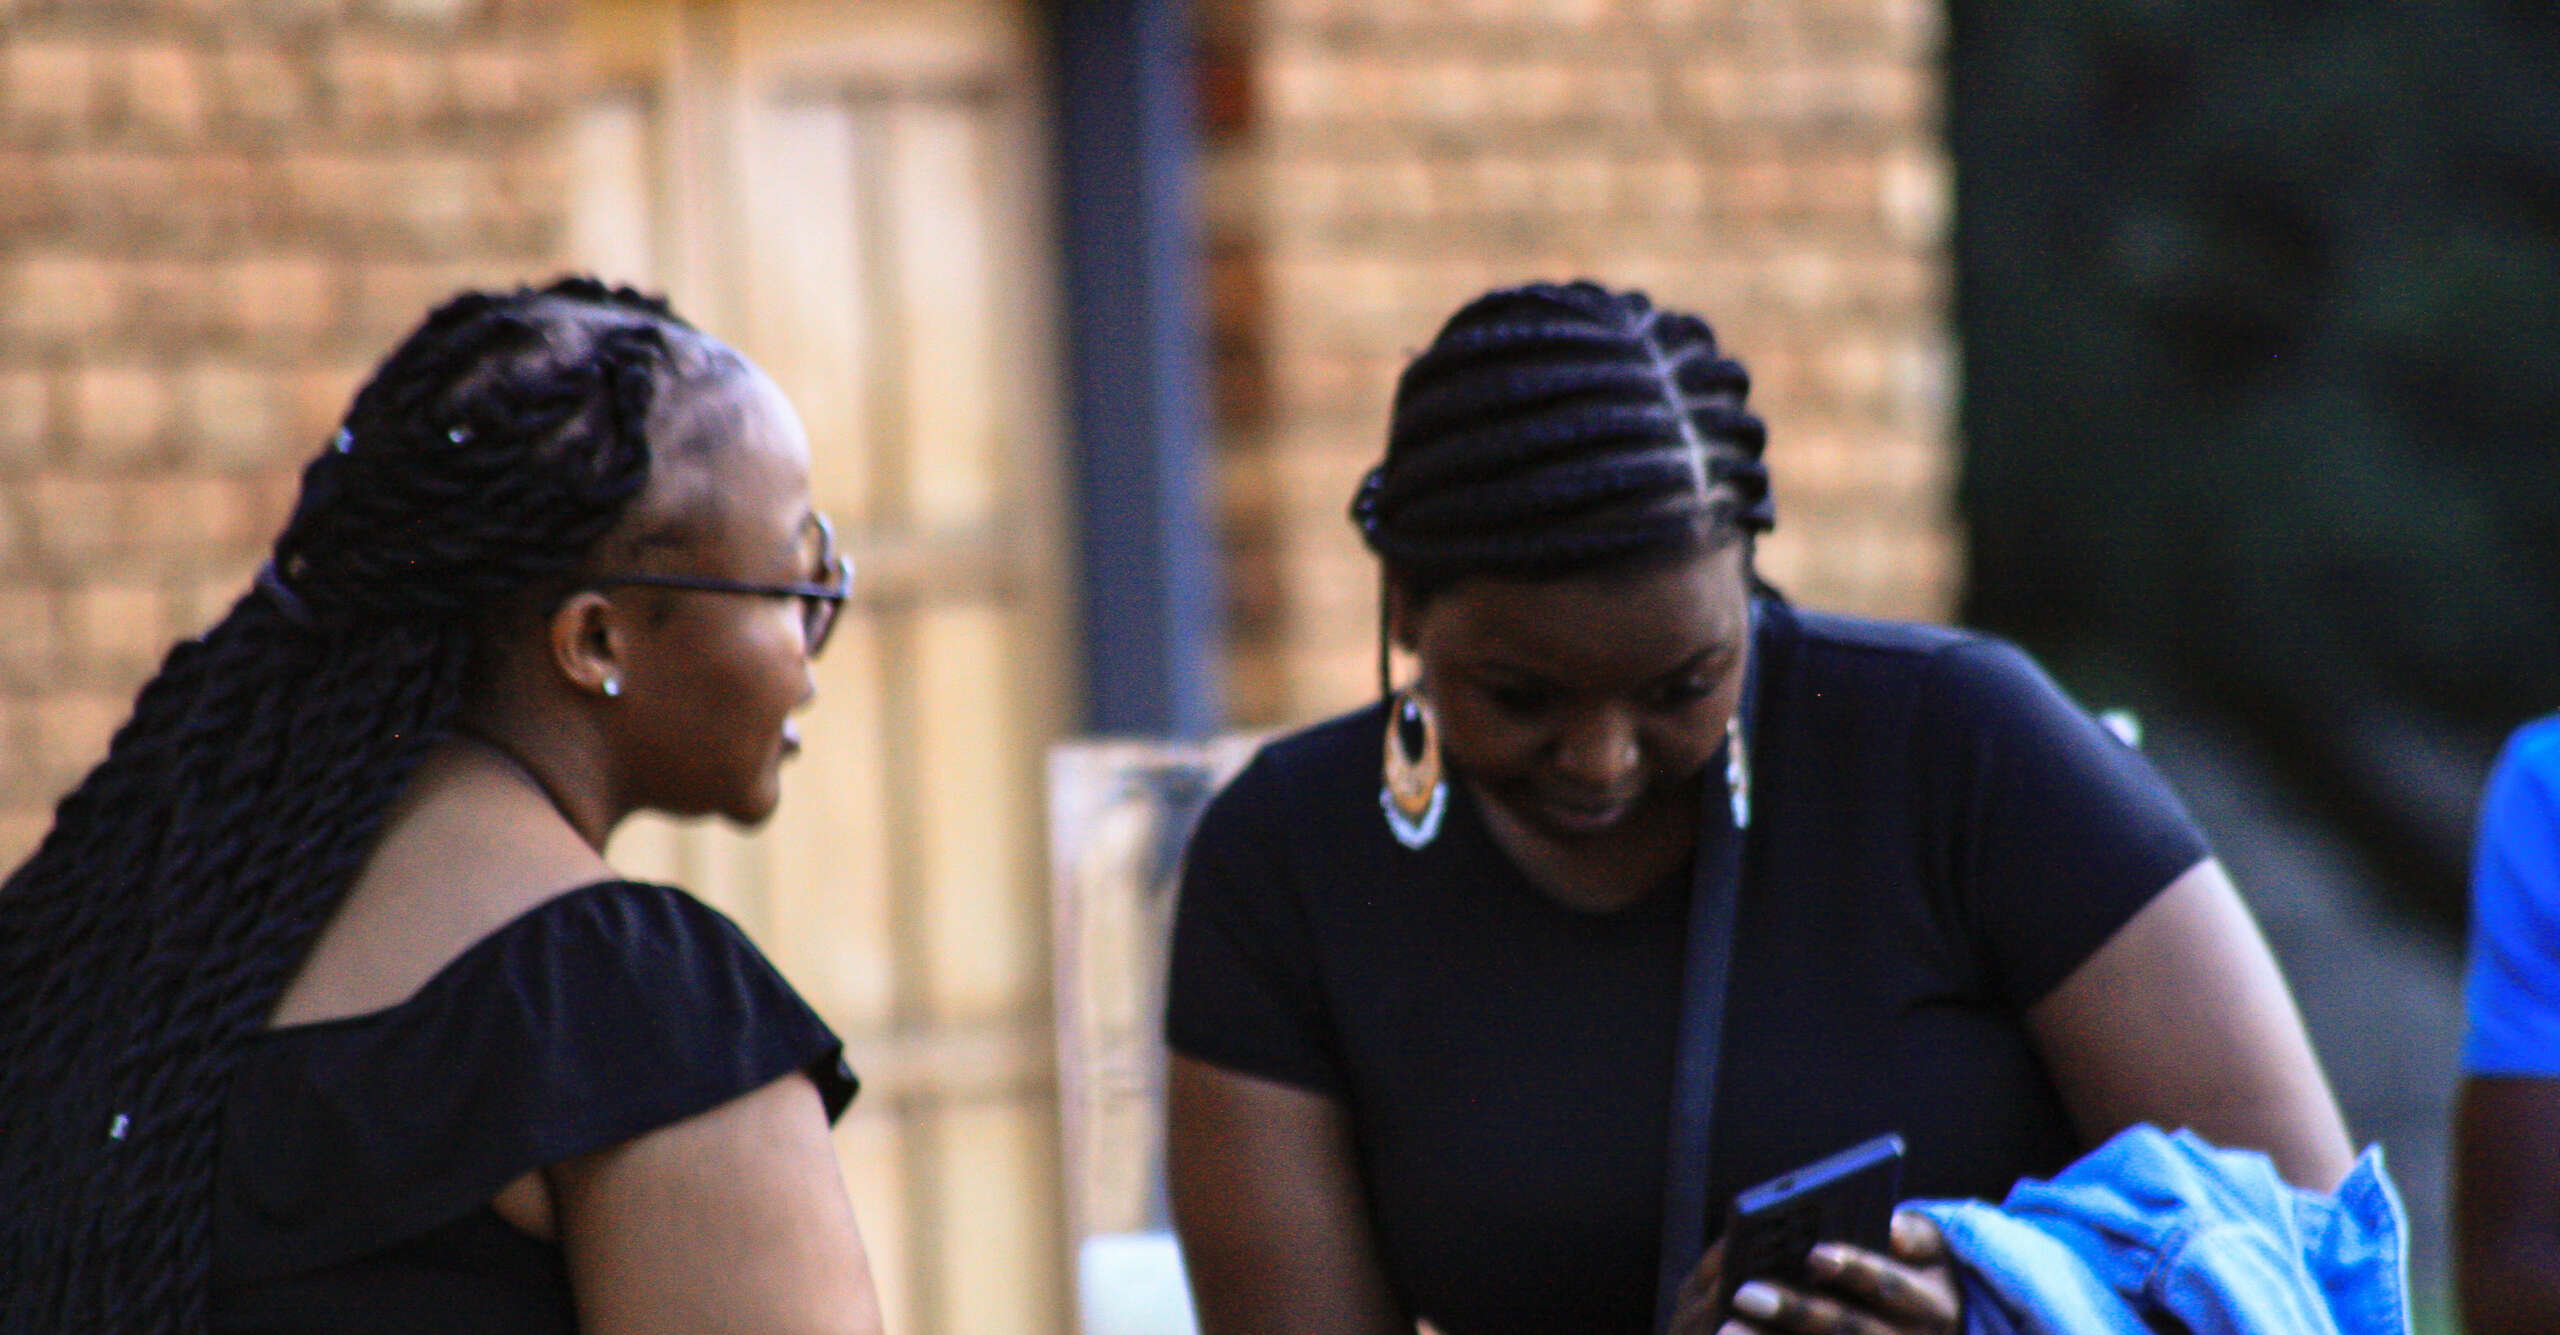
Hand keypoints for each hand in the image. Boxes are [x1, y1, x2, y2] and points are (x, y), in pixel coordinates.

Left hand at [1675, 1212, 1960, 1334]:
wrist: (1932, 1333)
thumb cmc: (1917, 1279)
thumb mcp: (1931, 1255)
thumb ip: (1915, 1236)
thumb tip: (1891, 1228)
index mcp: (1933, 1308)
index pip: (1890, 1286)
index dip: (1854, 1269)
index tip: (1813, 1253)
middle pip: (1849, 1330)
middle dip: (1798, 1312)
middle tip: (1745, 1292)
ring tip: (1726, 1328)